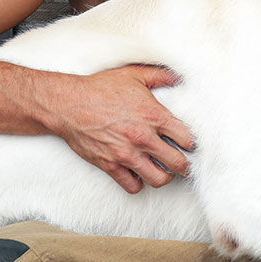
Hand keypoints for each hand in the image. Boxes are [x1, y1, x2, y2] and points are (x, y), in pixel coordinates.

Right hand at [54, 64, 193, 193]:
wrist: (69, 104)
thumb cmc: (100, 88)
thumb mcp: (134, 75)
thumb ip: (160, 76)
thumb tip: (178, 77)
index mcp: (153, 116)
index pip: (187, 138)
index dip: (191, 142)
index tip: (188, 143)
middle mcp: (143, 138)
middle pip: (178, 163)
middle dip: (184, 165)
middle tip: (182, 163)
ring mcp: (127, 154)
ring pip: (159, 180)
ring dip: (164, 177)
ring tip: (163, 170)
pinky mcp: (110, 166)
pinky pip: (133, 186)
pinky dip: (138, 183)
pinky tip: (138, 173)